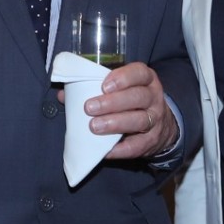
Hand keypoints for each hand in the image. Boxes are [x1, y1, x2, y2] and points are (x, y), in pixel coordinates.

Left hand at [59, 62, 177, 159]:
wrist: (160, 126)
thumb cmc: (131, 101)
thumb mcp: (120, 89)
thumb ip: (93, 87)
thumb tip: (64, 95)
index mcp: (146, 80)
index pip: (140, 73)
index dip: (123, 77)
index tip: (104, 85)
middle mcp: (154, 98)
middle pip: (138, 97)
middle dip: (112, 102)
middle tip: (89, 108)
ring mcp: (155, 120)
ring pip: (139, 120)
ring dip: (115, 123)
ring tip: (94, 127)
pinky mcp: (151, 142)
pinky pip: (137, 146)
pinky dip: (119, 149)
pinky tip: (104, 150)